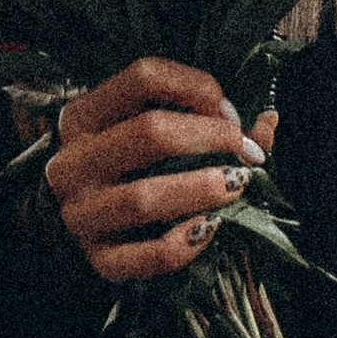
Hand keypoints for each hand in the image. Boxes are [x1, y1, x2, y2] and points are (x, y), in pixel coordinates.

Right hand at [45, 58, 279, 281]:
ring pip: (144, 199)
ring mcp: (81, 214)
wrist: (69, 229)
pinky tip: (210, 227)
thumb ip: (206, 121)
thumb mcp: (142, 132)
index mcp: (84, 116)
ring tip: (238, 185)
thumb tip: (267, 122)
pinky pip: (145, 256)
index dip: (197, 88)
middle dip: (211, 138)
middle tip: (246, 151)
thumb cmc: (121, 169)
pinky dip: (184, 244)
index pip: (143, 77)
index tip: (229, 113)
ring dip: (202, 189)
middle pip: (149, 133)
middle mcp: (74, 161)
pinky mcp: (99, 260)